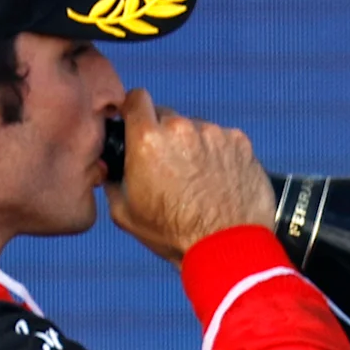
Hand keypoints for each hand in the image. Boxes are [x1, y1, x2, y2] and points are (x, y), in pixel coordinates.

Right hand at [108, 89, 276, 263]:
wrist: (227, 249)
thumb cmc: (175, 236)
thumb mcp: (125, 214)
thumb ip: (112, 181)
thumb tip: (109, 168)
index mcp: (147, 140)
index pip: (136, 99)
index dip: (136, 111)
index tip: (138, 122)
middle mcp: (181, 129)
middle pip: (167, 116)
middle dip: (165, 136)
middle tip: (170, 167)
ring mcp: (214, 134)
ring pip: (197, 129)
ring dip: (194, 146)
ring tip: (198, 181)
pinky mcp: (240, 142)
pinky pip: (223, 140)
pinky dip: (220, 154)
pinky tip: (218, 180)